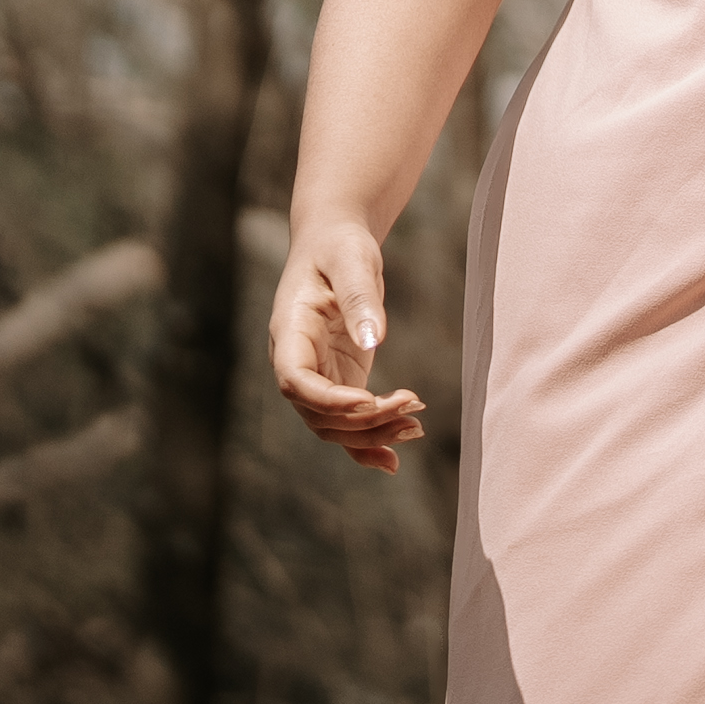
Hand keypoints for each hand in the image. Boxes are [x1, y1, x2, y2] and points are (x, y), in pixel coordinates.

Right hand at [266, 217, 424, 473]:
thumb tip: (373, 339)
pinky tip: (393, 459)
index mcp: (289, 334)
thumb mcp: (351, 260)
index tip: (369, 402)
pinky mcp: (338, 378)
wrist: (335, 243)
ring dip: (371, 434)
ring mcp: (317, 374)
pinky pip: (346, 421)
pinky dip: (366, 442)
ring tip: (415, 428)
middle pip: (317, 413)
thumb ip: (359, 298)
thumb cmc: (340, 246)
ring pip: (333, 425)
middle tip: (411, 409)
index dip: (327, 400)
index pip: (295, 382)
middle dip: (362, 421)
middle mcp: (296, 362)